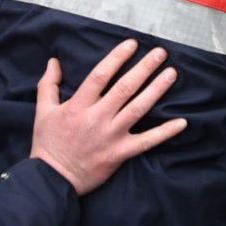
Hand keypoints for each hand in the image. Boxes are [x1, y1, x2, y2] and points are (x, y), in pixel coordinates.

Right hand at [31, 40, 186, 195]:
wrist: (52, 180)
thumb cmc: (48, 144)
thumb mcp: (43, 112)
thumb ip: (48, 85)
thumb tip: (53, 61)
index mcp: (78, 106)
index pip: (101, 75)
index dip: (117, 58)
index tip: (132, 44)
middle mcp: (97, 118)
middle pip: (125, 88)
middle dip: (144, 68)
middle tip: (161, 53)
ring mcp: (111, 136)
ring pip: (138, 108)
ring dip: (157, 89)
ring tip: (171, 74)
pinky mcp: (120, 153)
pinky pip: (146, 141)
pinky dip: (165, 132)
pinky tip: (182, 122)